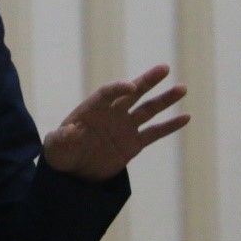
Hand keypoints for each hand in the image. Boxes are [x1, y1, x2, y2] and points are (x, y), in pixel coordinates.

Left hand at [43, 63, 189, 182]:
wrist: (72, 171)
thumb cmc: (60, 153)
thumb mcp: (55, 147)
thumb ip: (61, 138)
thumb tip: (70, 130)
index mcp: (91, 110)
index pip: (107, 93)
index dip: (118, 88)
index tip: (130, 87)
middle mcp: (111, 114)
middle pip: (132, 93)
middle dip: (147, 81)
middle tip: (164, 68)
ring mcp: (124, 127)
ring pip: (148, 109)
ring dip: (165, 99)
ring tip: (182, 89)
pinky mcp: (134, 144)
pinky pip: (155, 133)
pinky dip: (169, 126)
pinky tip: (185, 117)